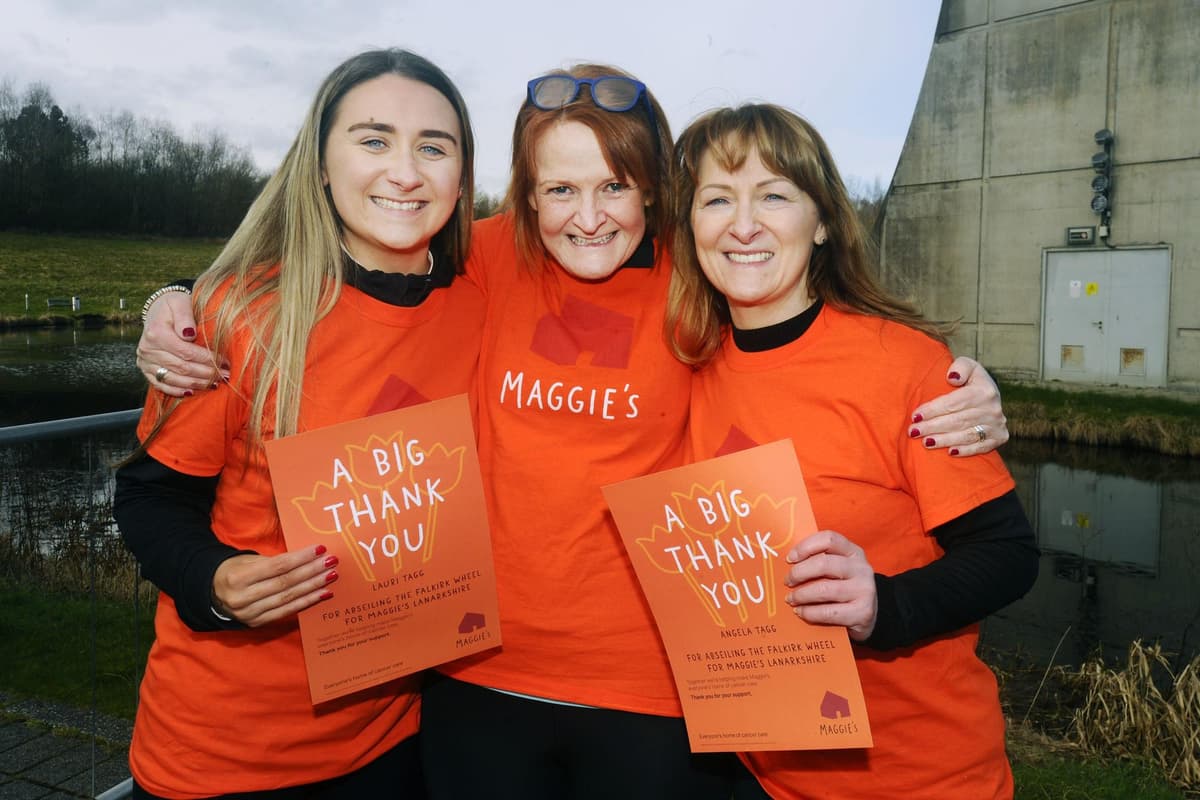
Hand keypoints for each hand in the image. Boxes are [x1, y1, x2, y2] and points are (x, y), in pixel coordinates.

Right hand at [136, 288, 226, 396]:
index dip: (207, 359)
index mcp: (156, 333)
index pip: (186, 352)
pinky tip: (193, 392)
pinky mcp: (145, 369)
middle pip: (182, 367)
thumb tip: (189, 334)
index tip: (224, 362)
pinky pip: (160, 385)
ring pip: (173, 379)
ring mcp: (145, 361)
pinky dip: (177, 391)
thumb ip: (185, 316)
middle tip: (225, 375)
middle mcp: (148, 349)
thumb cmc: (173, 306)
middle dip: (206, 374)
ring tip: (215, 384)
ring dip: (196, 384)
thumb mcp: (180, 303)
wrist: (157, 311)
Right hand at [212, 545, 337, 627]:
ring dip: (313, 587)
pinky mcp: (257, 623)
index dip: (300, 558)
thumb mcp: (248, 561)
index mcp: (238, 578)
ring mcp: (250, 614)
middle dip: (311, 572)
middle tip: (331, 562)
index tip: (320, 549)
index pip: (277, 567)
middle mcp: (242, 598)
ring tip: (331, 576)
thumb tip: (307, 558)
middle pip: (285, 583)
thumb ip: (274, 562)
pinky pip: (286, 612)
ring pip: (288, 598)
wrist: (212, 594)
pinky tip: (322, 594)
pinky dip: (306, 602)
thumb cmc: (234, 571)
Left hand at [784, 530, 876, 641]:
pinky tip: (800, 612)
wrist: (868, 614)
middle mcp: (861, 568)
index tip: (789, 558)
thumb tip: (786, 562)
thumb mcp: (837, 569)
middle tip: (787, 581)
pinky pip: (829, 612)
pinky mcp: (863, 612)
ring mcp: (864, 590)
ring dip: (801, 595)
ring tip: (790, 599)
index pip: (829, 539)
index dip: (806, 546)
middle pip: (823, 563)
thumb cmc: (844, 587)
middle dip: (799, 573)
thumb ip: (818, 561)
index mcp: (853, 552)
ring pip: (824, 589)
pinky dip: (810, 612)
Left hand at [908, 356, 1007, 455]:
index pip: (954, 402)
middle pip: (957, 420)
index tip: (915, 416)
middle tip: (914, 432)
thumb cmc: (970, 380)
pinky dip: (965, 450)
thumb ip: (960, 367)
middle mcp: (993, 408)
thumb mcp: (967, 366)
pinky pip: (981, 447)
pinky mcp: (1000, 437)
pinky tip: (950, 452)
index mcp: (984, 390)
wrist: (989, 395)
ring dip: (944, 440)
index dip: (933, 410)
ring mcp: (997, 424)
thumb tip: (952, 378)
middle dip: (933, 427)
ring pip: (966, 435)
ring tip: (926, 442)